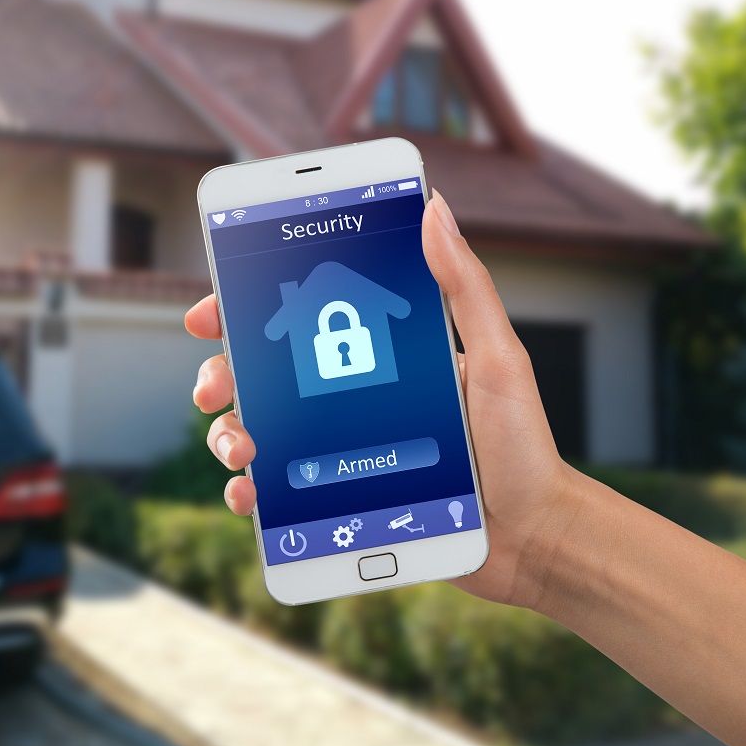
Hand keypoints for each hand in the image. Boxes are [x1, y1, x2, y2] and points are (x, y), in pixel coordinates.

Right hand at [185, 190, 578, 607]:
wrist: (533, 537)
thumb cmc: (523, 446)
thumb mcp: (497, 359)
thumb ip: (465, 287)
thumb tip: (435, 208)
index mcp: (377, 357)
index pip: (299, 321)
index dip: (246, 311)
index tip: (212, 311)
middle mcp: (348, 400)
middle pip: (261, 377)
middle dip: (221, 376)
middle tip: (213, 388)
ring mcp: (336, 452)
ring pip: (256, 432)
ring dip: (228, 436)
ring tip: (242, 450)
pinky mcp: (335, 501)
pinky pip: (276, 494)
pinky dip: (247, 493)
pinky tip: (249, 496)